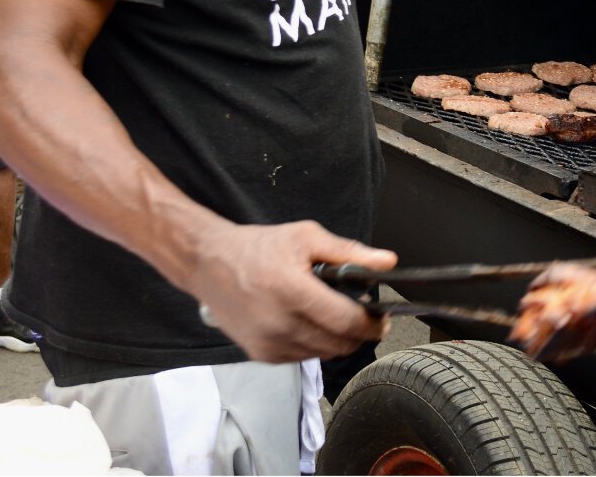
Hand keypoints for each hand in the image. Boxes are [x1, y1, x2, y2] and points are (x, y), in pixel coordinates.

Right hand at [184, 219, 397, 362]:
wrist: (208, 264)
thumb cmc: (258, 247)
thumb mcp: (305, 237)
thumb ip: (348, 252)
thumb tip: (388, 262)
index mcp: (292, 290)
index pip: (346, 321)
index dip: (371, 324)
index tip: (383, 319)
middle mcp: (279, 323)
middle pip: (339, 344)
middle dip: (358, 333)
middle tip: (361, 316)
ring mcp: (268, 343)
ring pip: (323, 354)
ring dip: (337, 340)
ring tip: (333, 315)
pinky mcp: (261, 355)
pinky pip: (302, 358)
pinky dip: (314, 345)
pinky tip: (309, 323)